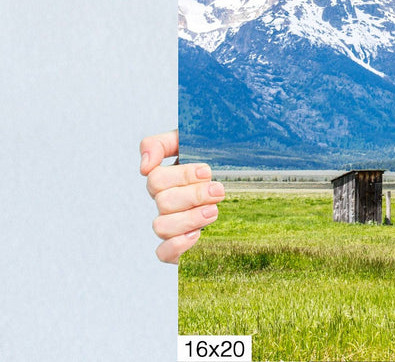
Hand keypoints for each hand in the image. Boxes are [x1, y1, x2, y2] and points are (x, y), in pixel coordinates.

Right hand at [140, 129, 223, 262]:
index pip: (155, 178)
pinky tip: (198, 235)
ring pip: (161, 226)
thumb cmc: (221, 161)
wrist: (250, 184)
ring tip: (214, 211)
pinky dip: (178, 245)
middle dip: (194, 195)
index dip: (181, 175)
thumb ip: (162, 144)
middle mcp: (167, 203)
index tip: (207, 171)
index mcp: (168, 180)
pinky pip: (163, 253)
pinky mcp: (180, 248)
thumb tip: (144, 166)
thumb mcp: (195, 142)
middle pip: (163, 202)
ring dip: (189, 218)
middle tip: (219, 191)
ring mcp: (172, 226)